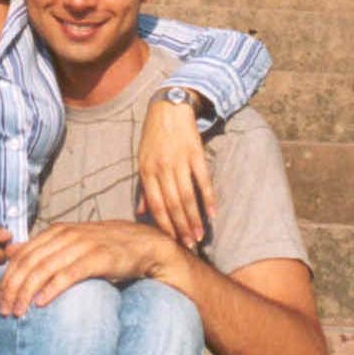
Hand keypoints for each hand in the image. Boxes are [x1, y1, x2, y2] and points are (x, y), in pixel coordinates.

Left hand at [0, 221, 186, 316]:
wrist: (142, 245)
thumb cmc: (102, 248)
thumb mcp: (69, 243)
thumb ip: (40, 247)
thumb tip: (10, 250)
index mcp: (56, 231)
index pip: (21, 255)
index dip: (6, 278)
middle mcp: (66, 235)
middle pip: (29, 263)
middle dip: (12, 289)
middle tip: (4, 311)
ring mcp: (82, 245)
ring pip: (44, 269)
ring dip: (27, 293)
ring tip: (18, 313)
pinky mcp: (98, 258)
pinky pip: (68, 274)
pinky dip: (52, 289)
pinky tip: (41, 303)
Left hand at [137, 96, 216, 247]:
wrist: (168, 107)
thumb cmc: (153, 136)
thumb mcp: (142, 160)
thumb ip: (144, 188)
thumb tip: (141, 214)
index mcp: (146, 171)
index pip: (156, 205)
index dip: (165, 226)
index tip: (172, 243)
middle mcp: (161, 168)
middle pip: (172, 205)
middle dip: (181, 228)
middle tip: (190, 247)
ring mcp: (179, 160)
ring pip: (187, 196)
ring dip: (194, 218)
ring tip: (200, 236)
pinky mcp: (195, 153)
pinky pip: (202, 180)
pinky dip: (208, 197)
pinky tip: (212, 213)